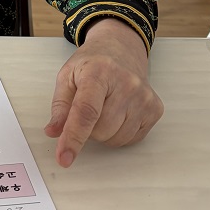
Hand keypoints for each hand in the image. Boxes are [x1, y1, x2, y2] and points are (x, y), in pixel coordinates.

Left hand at [44, 18, 163, 166]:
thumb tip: (54, 132)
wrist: (120, 50)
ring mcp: (144, 96)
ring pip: (116, 139)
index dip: (73, 138)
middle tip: (88, 108)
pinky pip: (131, 139)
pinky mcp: (155, 108)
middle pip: (101, 130)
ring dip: (103, 133)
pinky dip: (119, 133)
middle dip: (88, 129)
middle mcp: (126, 83)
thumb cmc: (92, 64)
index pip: (86, 112)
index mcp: (99, 71)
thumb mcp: (67, 76)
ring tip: (104, 108)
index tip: (64, 158)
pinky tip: (118, 113)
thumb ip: (60, 106)